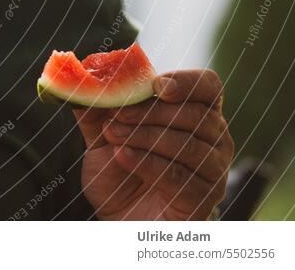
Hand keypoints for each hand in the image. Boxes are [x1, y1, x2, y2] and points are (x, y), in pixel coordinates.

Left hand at [74, 69, 233, 219]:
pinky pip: (179, 175)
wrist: (120, 218)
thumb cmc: (119, 172)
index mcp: (196, 112)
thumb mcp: (103, 135)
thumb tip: (83, 77)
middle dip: (151, 112)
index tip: (156, 86)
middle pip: (195, 114)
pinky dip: (147, 163)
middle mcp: (214, 138)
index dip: (186, 81)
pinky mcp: (204, 198)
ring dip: (144, 136)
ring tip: (113, 135)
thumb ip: (97, 107)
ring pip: (188, 144)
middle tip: (117, 114)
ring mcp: (213, 169)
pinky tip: (121, 156)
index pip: (208, 86)